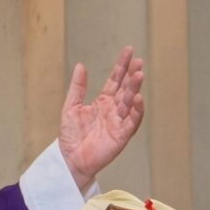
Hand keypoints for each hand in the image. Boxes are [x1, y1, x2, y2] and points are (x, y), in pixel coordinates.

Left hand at [57, 46, 144, 190]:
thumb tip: (80, 65)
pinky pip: (132, 121)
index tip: (129, 51)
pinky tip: (138, 98)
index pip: (115, 80)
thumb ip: (77, 87)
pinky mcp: (122, 135)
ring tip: (139, 75)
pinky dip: (136, 110)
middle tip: (138, 61)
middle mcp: (113, 110)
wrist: (69, 158)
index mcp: (102, 102)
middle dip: (132, 75)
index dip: (121, 66)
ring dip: (135, 89)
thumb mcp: (70, 107)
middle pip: (125, 89)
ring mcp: (119, 122)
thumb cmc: (70, 135)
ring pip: (130, 102)